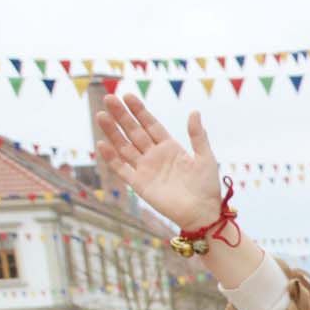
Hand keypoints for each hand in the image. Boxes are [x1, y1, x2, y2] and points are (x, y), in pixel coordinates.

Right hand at [94, 96, 221, 229]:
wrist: (203, 213)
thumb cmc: (207, 187)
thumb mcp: (205, 158)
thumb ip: (198, 136)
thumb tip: (194, 112)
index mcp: (170, 148)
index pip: (151, 125)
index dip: (139, 111)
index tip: (128, 96)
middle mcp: (155, 156)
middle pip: (134, 132)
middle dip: (122, 116)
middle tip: (109, 98)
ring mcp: (145, 169)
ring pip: (125, 146)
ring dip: (113, 132)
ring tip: (102, 115)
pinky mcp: (139, 184)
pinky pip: (122, 169)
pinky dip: (111, 157)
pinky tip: (102, 144)